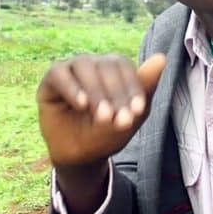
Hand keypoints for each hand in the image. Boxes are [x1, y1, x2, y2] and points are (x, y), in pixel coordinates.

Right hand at [37, 53, 166, 169]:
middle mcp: (92, 63)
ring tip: (103, 116)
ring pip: (84, 66)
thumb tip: (161, 58)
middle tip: (120, 120)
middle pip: (105, 65)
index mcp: (113, 68)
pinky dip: (72, 88)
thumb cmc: (108, 132)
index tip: (138, 111)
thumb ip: (145, 87)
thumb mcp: (131, 115)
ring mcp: (71, 69)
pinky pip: (59, 74)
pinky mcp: (51, 80)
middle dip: (116, 93)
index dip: (132, 86)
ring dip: (96, 91)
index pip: (124, 66)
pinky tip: (82, 105)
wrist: (81, 155)